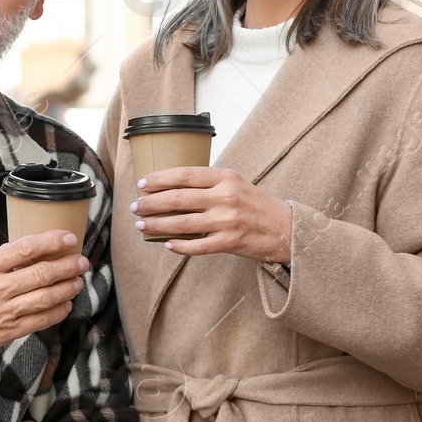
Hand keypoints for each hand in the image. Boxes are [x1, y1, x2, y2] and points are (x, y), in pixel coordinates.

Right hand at [0, 230, 88, 360]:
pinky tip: (65, 305)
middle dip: (67, 265)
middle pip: (42, 273)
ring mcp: (4, 311)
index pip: (25, 248)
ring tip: (77, 281)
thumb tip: (30, 252)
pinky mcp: (8, 331)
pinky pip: (40, 321)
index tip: (67, 237)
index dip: (51, 241)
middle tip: (81, 261)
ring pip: (46, 297)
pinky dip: (57, 312)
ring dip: (67, 288)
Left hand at [129, 166, 291, 262]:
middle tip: (136, 207)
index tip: (142, 183)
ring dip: (158, 225)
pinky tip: (166, 244)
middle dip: (152, 203)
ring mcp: (228, 221)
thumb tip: (172, 186)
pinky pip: (198, 246)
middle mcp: (226, 197)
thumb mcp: (236, 183)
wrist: (285, 228)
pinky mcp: (230, 242)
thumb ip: (209, 183)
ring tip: (142, 226)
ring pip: (183, 223)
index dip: (160, 179)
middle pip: (179, 199)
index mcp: (226, 178)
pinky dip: (179, 246)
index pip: (185, 175)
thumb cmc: (256, 204)